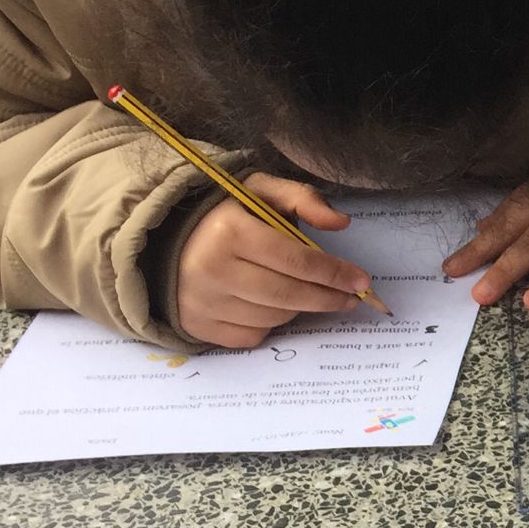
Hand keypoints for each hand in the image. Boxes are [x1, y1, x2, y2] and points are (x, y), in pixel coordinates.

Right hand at [177, 174, 373, 348]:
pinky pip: (252, 336)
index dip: (335, 273)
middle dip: (328, 298)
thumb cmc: (225, 214)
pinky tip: (272, 306)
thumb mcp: (260, 191)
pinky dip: (270, 325)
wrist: (166, 239)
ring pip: (274, 318)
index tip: (362, 281)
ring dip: (299, 309)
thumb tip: (341, 223)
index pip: (297, 260)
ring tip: (308, 295)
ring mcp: (202, 302)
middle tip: (350, 298)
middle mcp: (212, 270)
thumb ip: (303, 198)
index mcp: (230, 231)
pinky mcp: (197, 325)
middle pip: (289, 295)